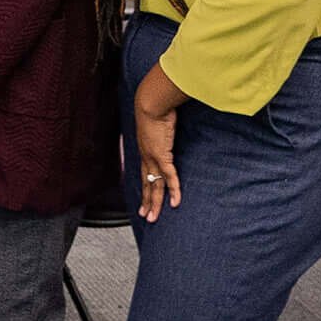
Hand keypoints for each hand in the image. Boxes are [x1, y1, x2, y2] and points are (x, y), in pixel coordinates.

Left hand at [134, 103, 180, 220]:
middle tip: (147, 216)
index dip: (145, 188)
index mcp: (145, 151)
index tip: (144, 200)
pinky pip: (169, 177)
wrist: (151, 102)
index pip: (145, 174)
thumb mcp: (159, 124)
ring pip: (154, 186)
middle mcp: (146, 157)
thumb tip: (168, 128)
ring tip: (154, 217)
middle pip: (147, 184)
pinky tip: (176, 202)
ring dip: (156, 203)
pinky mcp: (161, 155)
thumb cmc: (156, 109)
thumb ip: (164, 131)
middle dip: (147, 202)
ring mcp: (152, 158)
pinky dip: (174, 190)